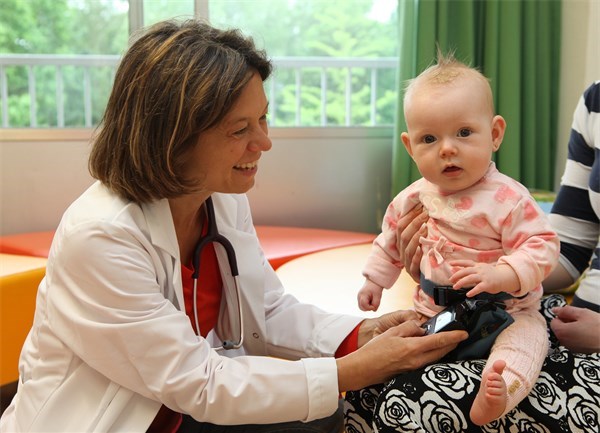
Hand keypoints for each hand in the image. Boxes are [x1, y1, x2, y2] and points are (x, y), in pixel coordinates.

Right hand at [337, 316, 466, 390]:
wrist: (364, 369)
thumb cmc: (374, 349)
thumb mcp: (391, 332)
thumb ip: (408, 327)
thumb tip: (421, 328)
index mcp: (412, 347)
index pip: (439, 341)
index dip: (453, 336)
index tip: (464, 333)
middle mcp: (417, 360)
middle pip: (441, 352)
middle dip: (452, 343)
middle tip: (459, 335)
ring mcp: (414, 368)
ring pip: (435, 358)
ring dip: (444, 349)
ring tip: (447, 341)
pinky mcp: (410, 372)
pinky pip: (427, 362)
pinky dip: (433, 354)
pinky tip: (431, 349)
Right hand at [357, 280, 382, 311]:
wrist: (374, 280)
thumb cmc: (376, 286)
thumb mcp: (378, 296)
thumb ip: (376, 304)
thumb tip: (374, 310)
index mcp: (362, 295)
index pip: (364, 306)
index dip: (370, 308)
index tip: (375, 306)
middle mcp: (359, 296)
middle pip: (361, 307)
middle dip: (368, 308)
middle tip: (374, 304)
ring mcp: (359, 297)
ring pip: (362, 306)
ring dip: (367, 307)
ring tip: (373, 301)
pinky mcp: (361, 297)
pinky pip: (363, 304)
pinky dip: (367, 304)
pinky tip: (371, 300)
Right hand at [396, 204, 427, 282]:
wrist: (424, 279)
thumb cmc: (424, 256)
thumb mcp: (420, 241)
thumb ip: (419, 228)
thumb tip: (424, 207)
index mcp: (401, 242)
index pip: (401, 225)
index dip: (409, 215)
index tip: (420, 206)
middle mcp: (401, 251)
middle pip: (404, 235)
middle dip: (414, 223)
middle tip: (426, 213)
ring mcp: (406, 262)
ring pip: (407, 248)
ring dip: (416, 237)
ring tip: (425, 227)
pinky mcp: (413, 273)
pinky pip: (413, 264)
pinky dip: (416, 256)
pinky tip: (421, 249)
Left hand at [449, 261, 518, 296]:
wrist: (504, 278)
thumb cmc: (490, 275)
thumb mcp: (479, 269)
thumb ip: (468, 270)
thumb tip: (455, 269)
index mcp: (477, 266)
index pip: (466, 262)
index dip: (458, 262)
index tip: (450, 263)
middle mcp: (480, 270)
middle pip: (466, 271)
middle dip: (457, 275)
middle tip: (450, 280)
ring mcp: (484, 276)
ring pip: (470, 278)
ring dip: (461, 282)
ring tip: (455, 287)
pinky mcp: (488, 284)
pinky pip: (479, 288)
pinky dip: (473, 291)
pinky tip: (468, 294)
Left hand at [550, 305, 599, 352]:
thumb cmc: (598, 327)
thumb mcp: (582, 313)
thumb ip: (565, 310)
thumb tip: (554, 310)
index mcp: (561, 331)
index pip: (553, 321)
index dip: (562, 316)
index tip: (572, 315)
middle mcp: (563, 341)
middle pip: (559, 328)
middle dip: (567, 323)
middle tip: (581, 320)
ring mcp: (571, 348)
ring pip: (566, 334)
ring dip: (572, 329)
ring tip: (586, 327)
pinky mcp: (578, 351)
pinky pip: (573, 341)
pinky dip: (577, 336)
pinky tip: (588, 334)